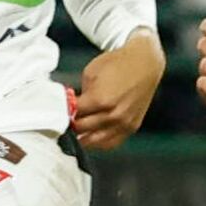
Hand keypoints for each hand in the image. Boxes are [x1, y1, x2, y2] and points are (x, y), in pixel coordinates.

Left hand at [73, 28, 163, 149]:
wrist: (144, 62)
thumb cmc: (117, 64)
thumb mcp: (90, 73)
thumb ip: (80, 94)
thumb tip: (72, 107)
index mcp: (100, 100)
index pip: (73, 114)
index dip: (65, 112)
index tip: (60, 110)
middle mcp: (113, 115)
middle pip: (82, 129)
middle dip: (72, 124)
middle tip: (66, 120)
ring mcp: (124, 123)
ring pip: (96, 141)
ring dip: (83, 137)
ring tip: (76, 133)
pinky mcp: (132, 127)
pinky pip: (112, 143)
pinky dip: (100, 143)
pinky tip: (91, 138)